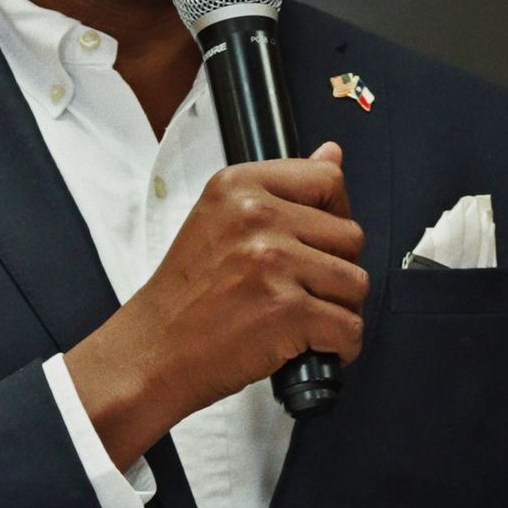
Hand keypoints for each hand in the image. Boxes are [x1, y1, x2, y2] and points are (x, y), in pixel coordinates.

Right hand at [64, 141, 367, 463]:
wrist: (151, 353)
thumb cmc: (183, 298)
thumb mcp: (219, 222)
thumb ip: (280, 190)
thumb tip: (332, 154)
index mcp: (238, 187)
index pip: (327, 180)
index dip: (336, 216)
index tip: (319, 242)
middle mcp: (256, 217)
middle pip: (349, 236)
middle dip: (337, 270)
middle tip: (304, 292)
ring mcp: (273, 263)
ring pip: (355, 283)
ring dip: (340, 310)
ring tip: (306, 321)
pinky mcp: (287, 311)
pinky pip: (350, 327)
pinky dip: (341, 347)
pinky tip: (312, 348)